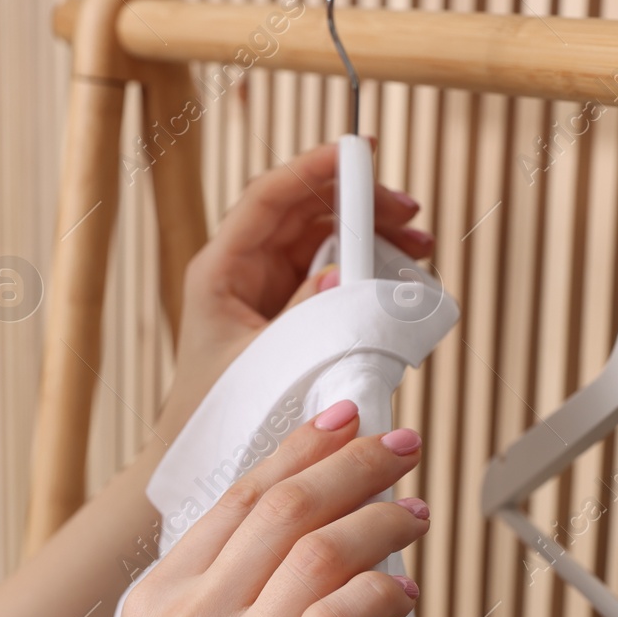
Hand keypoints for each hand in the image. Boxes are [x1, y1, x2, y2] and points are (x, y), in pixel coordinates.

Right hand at [88, 402, 427, 616]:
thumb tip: (298, 551)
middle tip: (404, 443)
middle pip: (284, 508)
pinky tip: (405, 591)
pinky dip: (381, 593)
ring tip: (416, 514)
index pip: (238, 497)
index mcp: (155, 599)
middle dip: (354, 463)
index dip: (300, 447)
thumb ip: (214, 605)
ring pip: (318, 553)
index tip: (345, 417)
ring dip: (379, 521)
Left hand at [156, 141, 432, 438]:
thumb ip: (306, 316)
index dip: (315, 167)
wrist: (201, 464)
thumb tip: (342, 273)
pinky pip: (331, 274)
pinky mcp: (289, 313)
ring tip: (416, 247)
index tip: (362, 153)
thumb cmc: (216, 419)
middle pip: (305, 210)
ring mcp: (266, 290)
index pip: (269, 198)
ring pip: (324, 239)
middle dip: (359, 202)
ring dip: (370, 235)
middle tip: (409, 213)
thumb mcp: (263, 365)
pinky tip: (396, 279)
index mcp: (221, 271)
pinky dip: (365, 270)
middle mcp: (242, 271)